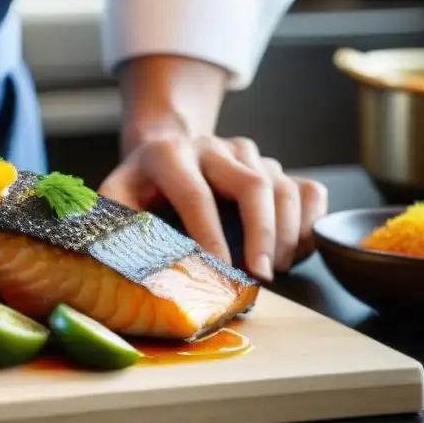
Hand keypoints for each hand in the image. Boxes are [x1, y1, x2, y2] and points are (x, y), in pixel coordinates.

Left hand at [99, 134, 327, 280]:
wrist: (162, 151)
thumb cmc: (140, 187)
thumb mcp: (116, 196)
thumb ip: (114, 220)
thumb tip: (120, 260)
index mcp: (169, 154)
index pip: (196, 195)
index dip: (210, 235)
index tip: (221, 270)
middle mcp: (212, 147)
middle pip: (252, 184)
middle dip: (261, 234)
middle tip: (262, 275)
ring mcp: (246, 154)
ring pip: (283, 188)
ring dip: (286, 235)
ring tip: (274, 269)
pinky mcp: (272, 165)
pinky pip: (307, 190)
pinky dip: (309, 223)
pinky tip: (294, 251)